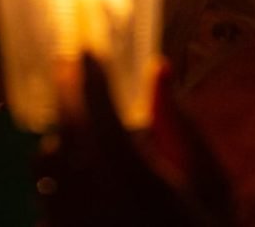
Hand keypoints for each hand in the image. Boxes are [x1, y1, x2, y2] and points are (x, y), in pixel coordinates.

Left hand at [34, 54, 234, 226]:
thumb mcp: (210, 183)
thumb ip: (181, 125)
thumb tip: (159, 68)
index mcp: (142, 184)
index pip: (101, 116)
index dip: (89, 77)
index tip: (86, 49)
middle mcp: (98, 205)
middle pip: (64, 134)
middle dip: (68, 100)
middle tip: (73, 72)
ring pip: (45, 166)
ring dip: (61, 143)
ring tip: (85, 138)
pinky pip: (44, 200)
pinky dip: (59, 183)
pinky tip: (85, 186)